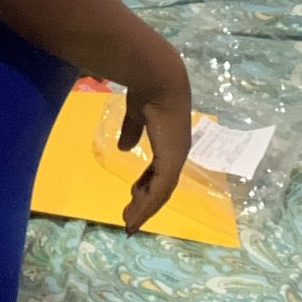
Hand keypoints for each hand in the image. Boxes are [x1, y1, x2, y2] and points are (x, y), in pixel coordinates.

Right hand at [118, 44, 192, 235]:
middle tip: (130, 216)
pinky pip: (159, 190)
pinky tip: (135, 216)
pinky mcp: (171, 161)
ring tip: (130, 221)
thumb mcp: (136, 114)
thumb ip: (132, 131)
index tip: (133, 194)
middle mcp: (177, 152)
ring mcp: (176, 158)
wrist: (158, 79)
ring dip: (145, 208)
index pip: (161, 170)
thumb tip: (124, 147)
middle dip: (146, 202)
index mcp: (171, 141)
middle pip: (162, 186)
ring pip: (161, 192)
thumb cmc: (147, 91)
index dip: (147, 183)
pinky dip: (148, 205)